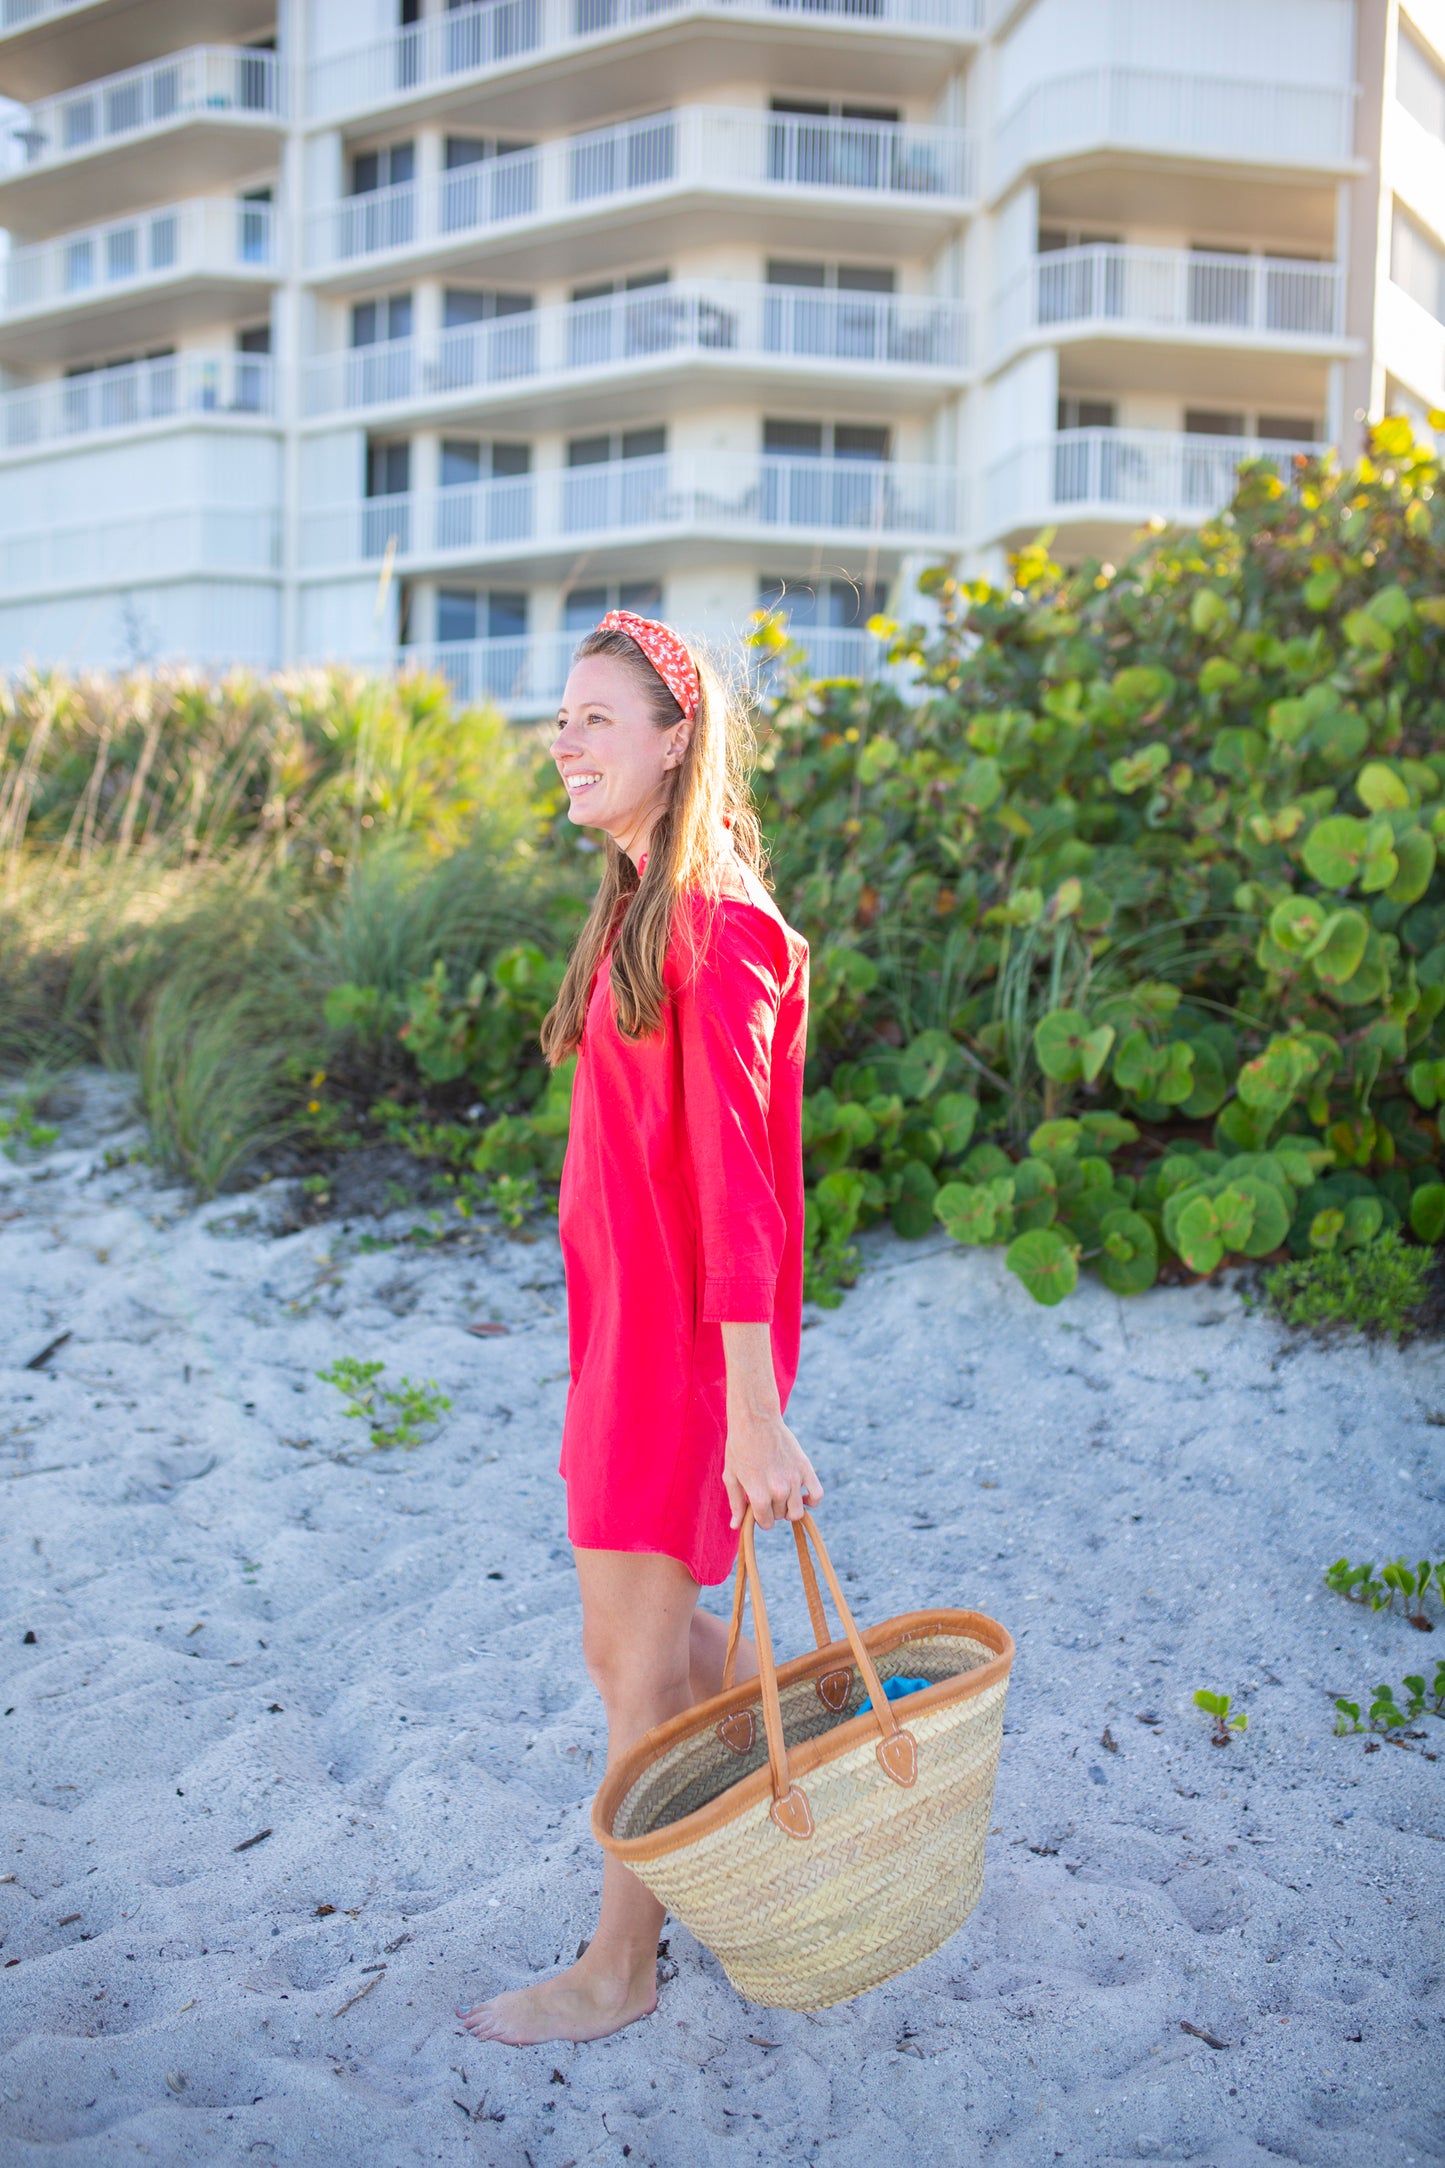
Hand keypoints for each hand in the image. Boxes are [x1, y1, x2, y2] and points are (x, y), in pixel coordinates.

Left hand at [722, 1410, 823, 1531]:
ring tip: (781, 1496)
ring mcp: (794, 1479)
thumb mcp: (731, 1476)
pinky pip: (817, 1495)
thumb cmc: (739, 1447)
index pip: (766, 1523)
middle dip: (773, 1510)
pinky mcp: (805, 1468)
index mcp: (758, 1494)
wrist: (755, 1419)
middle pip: (781, 1516)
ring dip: (789, 1508)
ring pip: (797, 1511)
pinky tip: (802, 1496)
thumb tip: (736, 1526)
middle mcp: (778, 1490)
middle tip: (766, 1494)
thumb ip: (736, 1503)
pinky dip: (812, 1501)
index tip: (757, 1509)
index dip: (760, 1518)